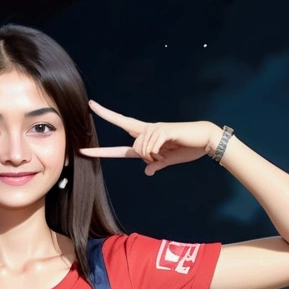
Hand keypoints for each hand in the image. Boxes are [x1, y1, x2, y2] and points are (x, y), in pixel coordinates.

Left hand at [80, 102, 219, 175]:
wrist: (205, 140)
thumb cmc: (188, 148)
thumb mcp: (169, 161)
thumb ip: (157, 165)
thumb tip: (147, 171)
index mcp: (145, 140)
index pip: (120, 145)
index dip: (102, 149)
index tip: (84, 148)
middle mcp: (146, 131)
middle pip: (125, 132)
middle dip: (109, 118)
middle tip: (114, 120)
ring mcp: (154, 129)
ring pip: (140, 148)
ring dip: (154, 157)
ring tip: (167, 153)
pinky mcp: (162, 130)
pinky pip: (151, 146)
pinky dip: (158, 154)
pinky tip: (169, 149)